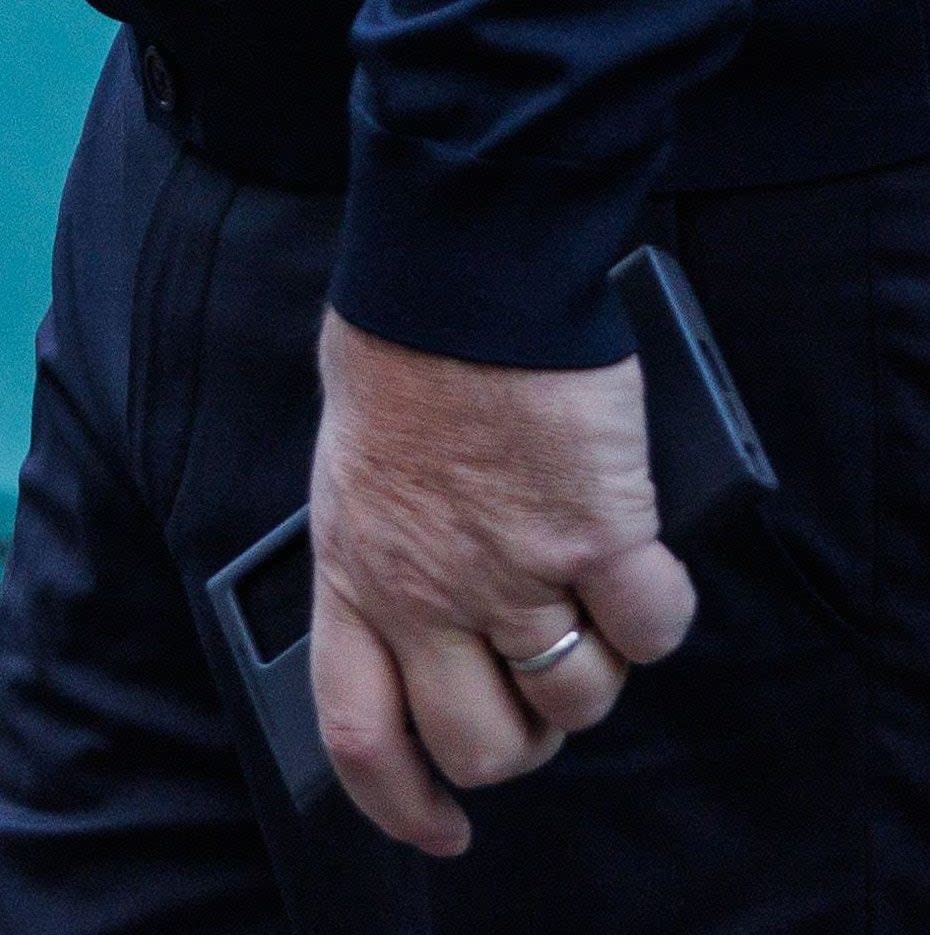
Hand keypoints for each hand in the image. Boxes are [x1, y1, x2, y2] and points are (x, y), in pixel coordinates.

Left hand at [309, 310, 695, 857]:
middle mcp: (433, 593)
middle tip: (535, 698)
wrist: (459, 278)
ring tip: (593, 618)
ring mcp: (517, 567)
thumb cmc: (399, 361)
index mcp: (359, 580)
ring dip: (595, 676)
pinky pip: (653, 626)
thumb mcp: (349, 480)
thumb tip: (420, 611)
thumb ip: (376, 561)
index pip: (364, 736)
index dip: (401, 804)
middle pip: (484, 744)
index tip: (439, 826)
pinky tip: (643, 576)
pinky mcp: (598, 527)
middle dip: (521, 742)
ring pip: (579, 697)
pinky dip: (659, 616)